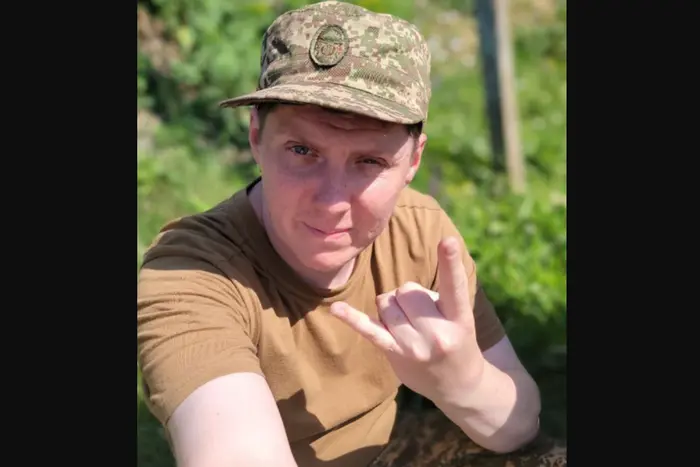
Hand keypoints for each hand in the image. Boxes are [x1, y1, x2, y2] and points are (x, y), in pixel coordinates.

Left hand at [329, 236, 484, 401]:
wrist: (458, 384)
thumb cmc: (456, 338)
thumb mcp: (458, 317)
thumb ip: (432, 298)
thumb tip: (396, 294)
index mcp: (459, 317)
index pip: (454, 285)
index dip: (451, 262)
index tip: (448, 240)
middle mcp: (438, 332)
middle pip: (406, 289)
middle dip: (408, 295)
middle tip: (422, 314)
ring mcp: (414, 345)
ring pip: (387, 302)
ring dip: (392, 306)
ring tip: (410, 323)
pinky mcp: (395, 353)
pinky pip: (370, 330)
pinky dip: (351, 319)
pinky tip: (336, 309)